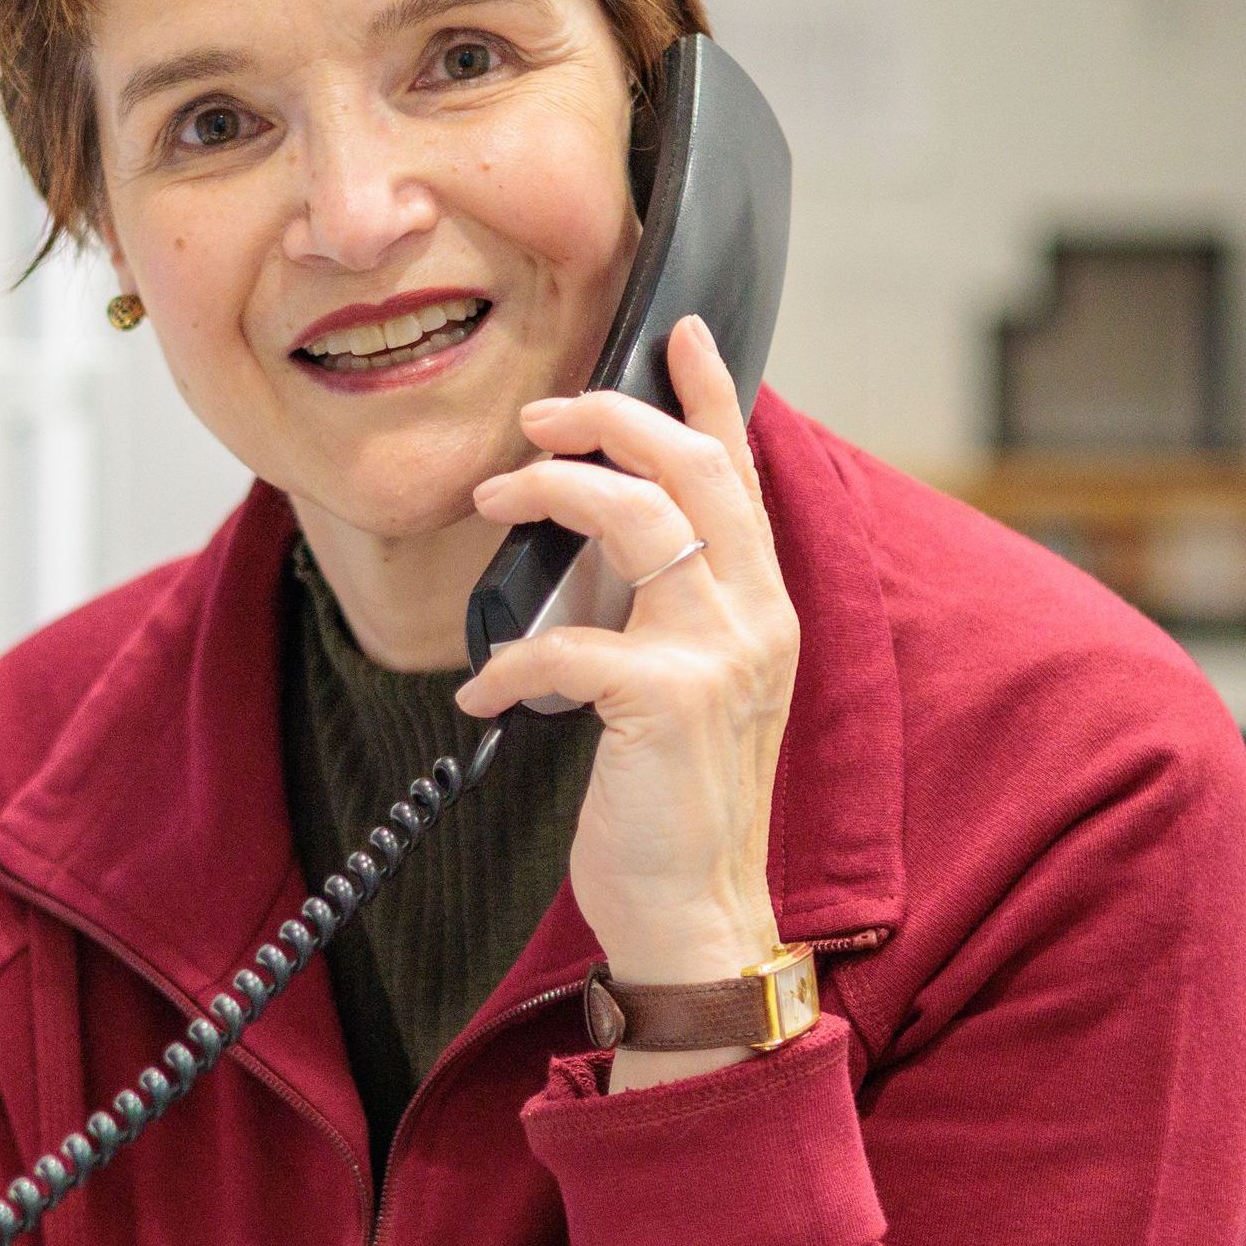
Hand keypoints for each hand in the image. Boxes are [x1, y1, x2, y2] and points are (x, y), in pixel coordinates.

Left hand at [454, 315, 799, 993]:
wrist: (696, 914)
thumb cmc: (679, 796)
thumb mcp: (692, 682)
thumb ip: (669, 605)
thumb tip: (597, 528)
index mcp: (763, 604)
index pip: (738, 475)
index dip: (709, 395)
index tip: (678, 331)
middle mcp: (757, 617)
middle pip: (691, 470)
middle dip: (610, 420)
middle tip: (537, 417)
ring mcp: (720, 655)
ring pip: (639, 520)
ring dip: (553, 494)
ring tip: (494, 499)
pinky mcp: (667, 702)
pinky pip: (567, 642)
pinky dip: (510, 659)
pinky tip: (481, 694)